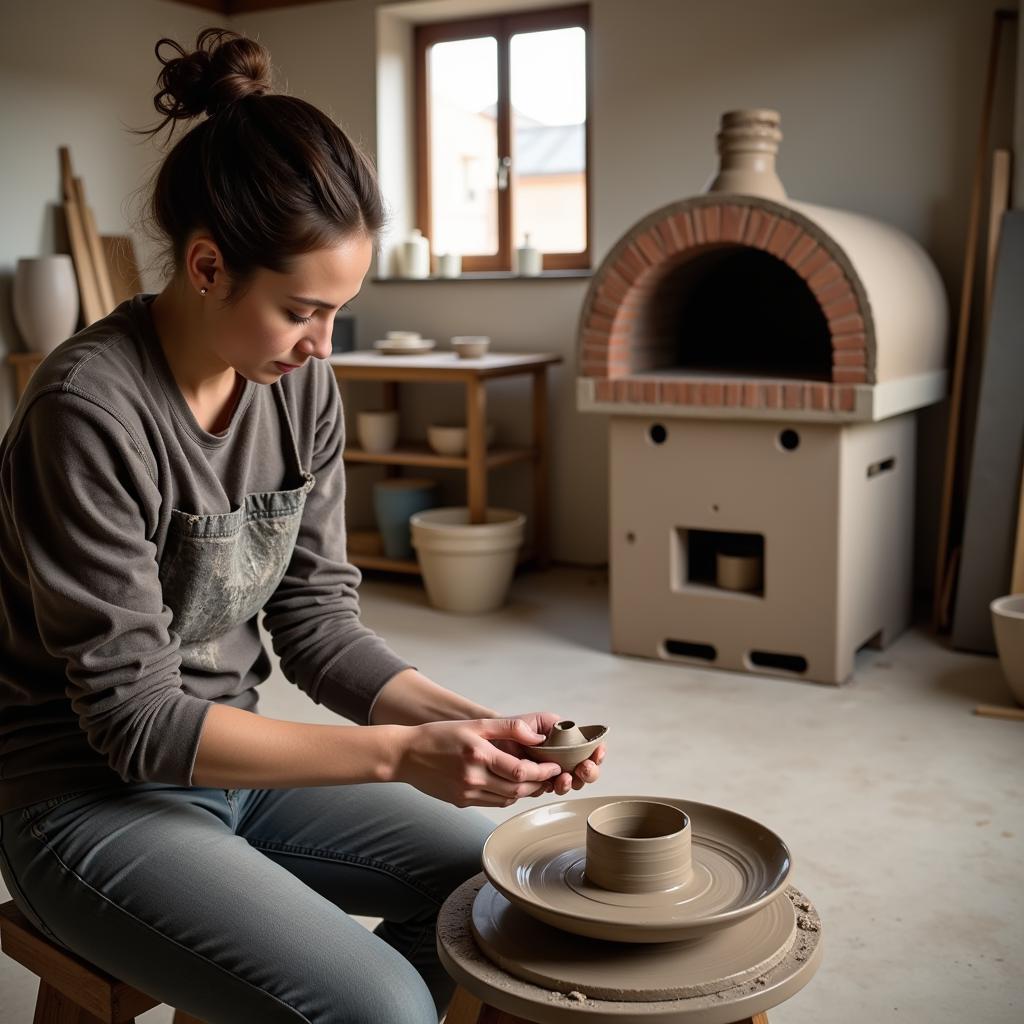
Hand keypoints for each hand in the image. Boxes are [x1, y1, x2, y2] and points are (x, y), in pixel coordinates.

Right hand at [392, 717, 562, 807]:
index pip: (520, 771)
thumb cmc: (439, 735)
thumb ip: (507, 728)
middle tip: (551, 775)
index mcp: (478, 754)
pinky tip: (510, 785)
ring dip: (525, 791)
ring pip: (507, 799)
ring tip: (535, 779)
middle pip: (517, 789)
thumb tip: (536, 736)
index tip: (554, 766)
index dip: (542, 771)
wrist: (405, 755)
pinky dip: (507, 795)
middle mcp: (473, 777)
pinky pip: (492, 802)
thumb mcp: (474, 723)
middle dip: (539, 783)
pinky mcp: (461, 802)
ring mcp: (467, 793)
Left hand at [493, 711, 605, 797]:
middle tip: (584, 768)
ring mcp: (552, 772)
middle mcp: (562, 758)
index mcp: (565, 740)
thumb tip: (552, 736)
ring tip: (566, 778)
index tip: (598, 751)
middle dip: (589, 772)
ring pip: (571, 782)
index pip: (588, 748)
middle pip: (585, 769)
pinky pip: (551, 788)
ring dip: (572, 782)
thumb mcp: (531, 721)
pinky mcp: (539, 783)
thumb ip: (544, 725)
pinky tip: (552, 783)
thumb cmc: (512, 727)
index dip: (597, 751)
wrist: (491, 741)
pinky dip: (554, 787)